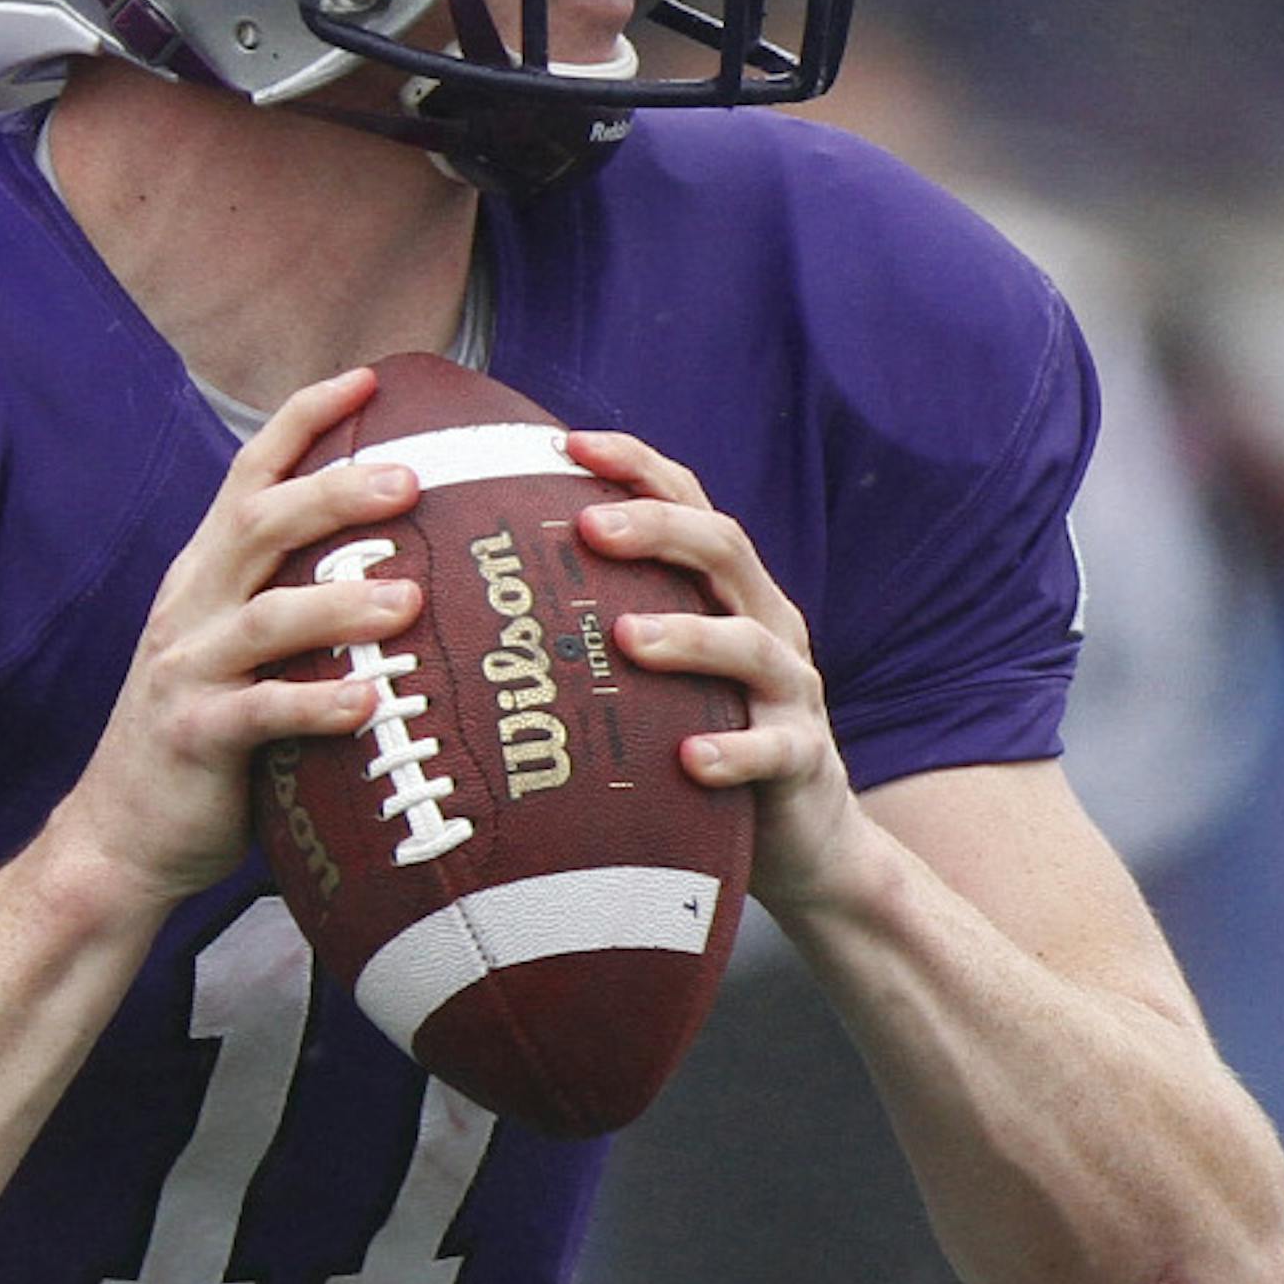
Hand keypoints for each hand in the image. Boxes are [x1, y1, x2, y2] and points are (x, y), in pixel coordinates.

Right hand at [55, 367, 424, 907]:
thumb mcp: (241, 650)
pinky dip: (315, 705)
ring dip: (339, 604)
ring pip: (264, 618)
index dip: (304, 419)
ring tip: (410, 601)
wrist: (119, 835)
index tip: (369, 377)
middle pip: (259, 524)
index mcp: (205, 574)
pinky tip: (370, 704)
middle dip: (334, 492)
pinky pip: (260, 715)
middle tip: (411, 480)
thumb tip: (411, 565)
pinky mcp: (194, 738)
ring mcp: (187, 671)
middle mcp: (191, 607)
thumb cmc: (207, 738)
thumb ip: (298, 603)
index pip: (250, 472)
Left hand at [562, 428, 860, 911]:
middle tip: (588, 527)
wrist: (805, 839)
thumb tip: (479, 598)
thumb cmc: (701, 739)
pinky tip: (690, 759)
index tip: (568, 443)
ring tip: (625, 639)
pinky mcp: (802, 763)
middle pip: (723, 549)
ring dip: (688, 637)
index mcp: (725, 591)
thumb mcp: (658, 673)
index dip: (636, 466)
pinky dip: (735, 751)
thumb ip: (601, 625)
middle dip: (657, 528)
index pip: (688, 502)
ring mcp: (790, 691)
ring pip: (750, 645)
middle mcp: (764, 623)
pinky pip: (775, 751)